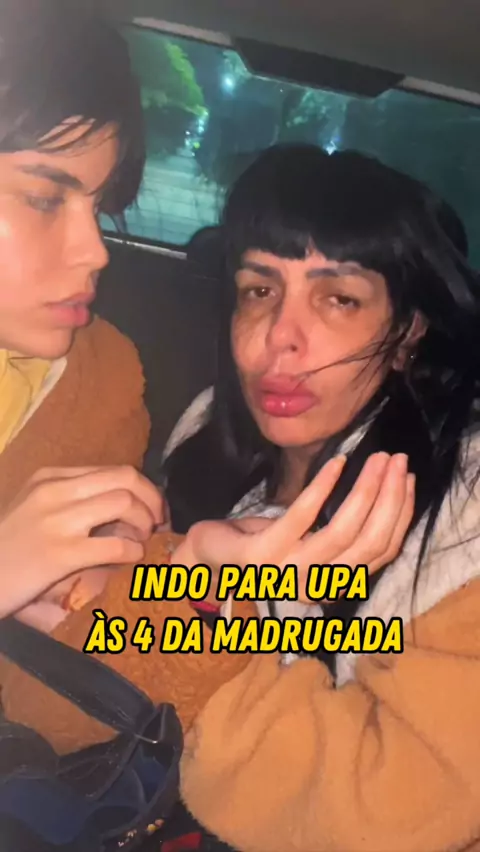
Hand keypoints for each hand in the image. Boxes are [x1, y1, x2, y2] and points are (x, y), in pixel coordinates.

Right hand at [0, 465, 163, 618]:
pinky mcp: (59, 554)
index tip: (152, 508)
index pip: (112, 470)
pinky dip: (132, 551)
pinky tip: (132, 558)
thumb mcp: (32, 508)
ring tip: (144, 540)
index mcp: (50, 477)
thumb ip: (69, 499)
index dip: (142, 488)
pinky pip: (113, 545)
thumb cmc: (6, 547)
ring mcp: (57, 521)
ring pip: (123, 503)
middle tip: (158, 523)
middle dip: (152, 499)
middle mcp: (55, 491)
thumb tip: (118, 504)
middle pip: (125, 478)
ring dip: (144, 523)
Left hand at [174, 453, 414, 603]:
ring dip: (365, 489)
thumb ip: (341, 536)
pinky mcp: (262, 554)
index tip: (407, 479)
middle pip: (370, 542)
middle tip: (398, 460)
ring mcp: (288, 573)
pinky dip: (323, 485)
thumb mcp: (307, 544)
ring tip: (376, 457)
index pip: (382, 552)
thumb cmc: (263, 547)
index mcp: (332, 585)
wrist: (207, 561)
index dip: (400, 514)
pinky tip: (337, 461)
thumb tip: (384, 496)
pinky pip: (302, 515)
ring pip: (343, 531)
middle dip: (390, 497)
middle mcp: (316, 586)